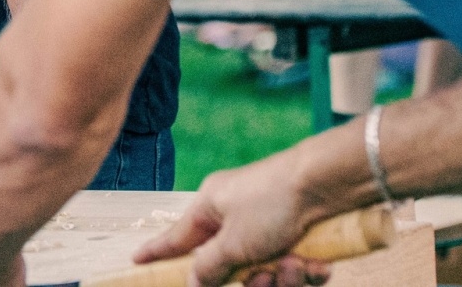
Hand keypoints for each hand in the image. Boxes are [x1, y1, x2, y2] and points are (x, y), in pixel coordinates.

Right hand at [131, 156, 330, 286]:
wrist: (325, 184)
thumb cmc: (271, 202)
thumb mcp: (234, 242)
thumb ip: (209, 266)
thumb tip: (192, 282)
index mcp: (211, 208)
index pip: (177, 237)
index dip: (157, 251)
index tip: (136, 260)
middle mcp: (237, 217)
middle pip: (230, 267)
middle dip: (253, 281)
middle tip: (264, 277)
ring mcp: (269, 226)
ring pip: (266, 272)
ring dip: (283, 278)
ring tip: (295, 264)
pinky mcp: (299, 235)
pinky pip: (294, 268)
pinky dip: (306, 270)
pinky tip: (315, 263)